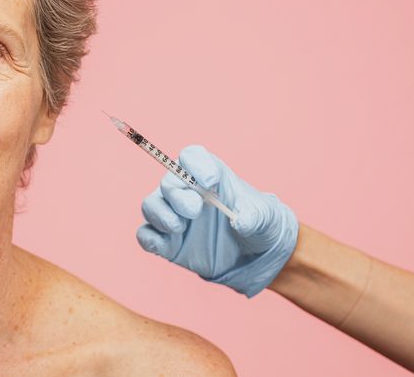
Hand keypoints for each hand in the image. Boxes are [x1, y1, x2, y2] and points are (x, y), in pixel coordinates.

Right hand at [136, 145, 297, 296]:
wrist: (257, 255)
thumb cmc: (261, 224)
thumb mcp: (267, 217)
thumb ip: (254, 216)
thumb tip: (239, 222)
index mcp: (209, 175)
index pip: (191, 157)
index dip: (196, 165)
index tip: (210, 181)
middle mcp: (187, 191)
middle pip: (168, 182)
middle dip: (178, 195)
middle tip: (195, 210)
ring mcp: (174, 216)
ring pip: (151, 205)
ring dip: (160, 214)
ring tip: (178, 227)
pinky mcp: (167, 242)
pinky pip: (146, 235)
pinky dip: (149, 239)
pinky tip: (165, 246)